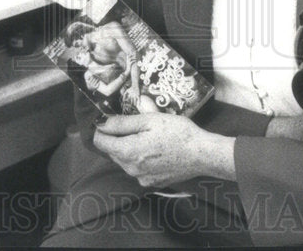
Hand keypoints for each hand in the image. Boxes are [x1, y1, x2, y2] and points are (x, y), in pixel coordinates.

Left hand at [93, 113, 234, 187]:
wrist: (201, 154)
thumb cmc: (177, 133)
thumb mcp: (149, 120)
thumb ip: (122, 122)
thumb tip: (101, 123)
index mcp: (127, 152)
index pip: (100, 142)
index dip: (102, 128)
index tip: (112, 119)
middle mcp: (130, 169)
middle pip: (112, 151)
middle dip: (118, 137)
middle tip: (137, 125)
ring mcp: (141, 178)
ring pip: (124, 160)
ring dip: (129, 148)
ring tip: (149, 137)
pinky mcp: (152, 183)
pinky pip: (137, 169)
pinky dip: (141, 159)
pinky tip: (156, 150)